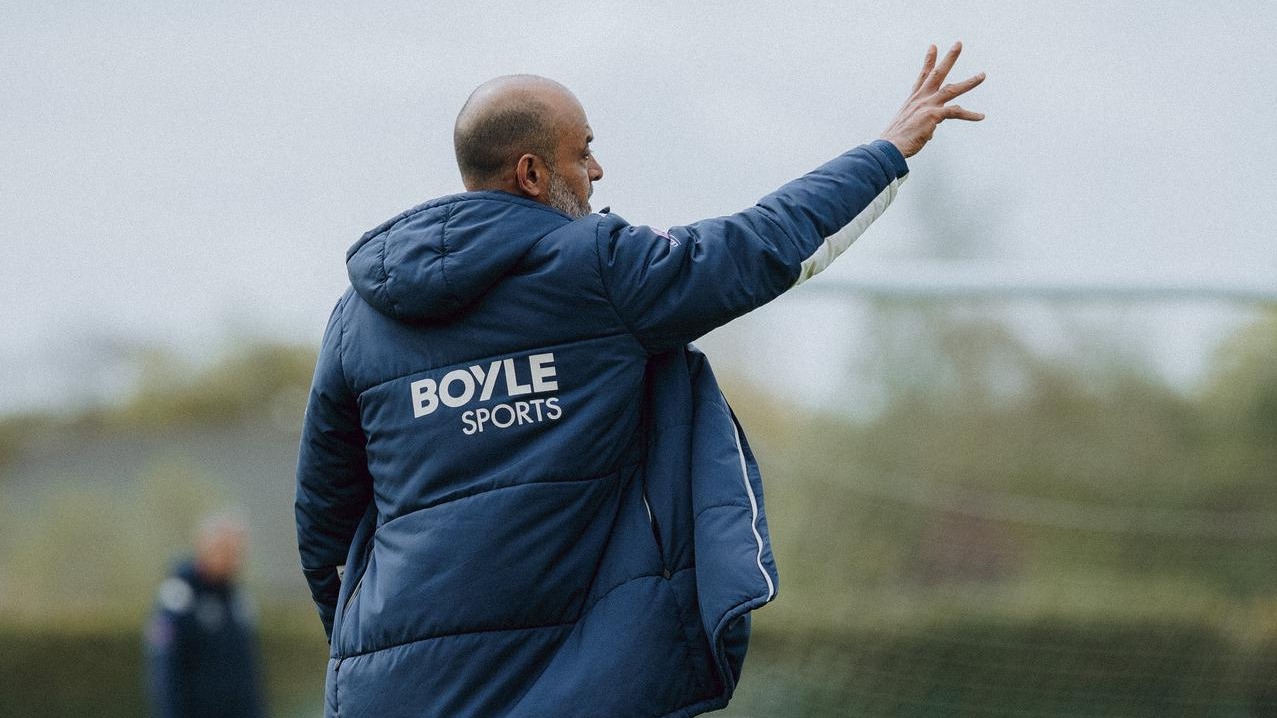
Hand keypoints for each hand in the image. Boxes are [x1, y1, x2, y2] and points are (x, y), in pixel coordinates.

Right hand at [880, 42, 984, 157]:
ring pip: (952, 89)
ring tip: (982, 75)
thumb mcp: (909, 128)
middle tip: (959, 44)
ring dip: (969, 82)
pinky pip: (956, 112)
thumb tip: (931, 133)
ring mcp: (928, 105)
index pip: (923, 76)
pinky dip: (970, 115)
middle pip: (937, 73)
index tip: (934, 47)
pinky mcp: (934, 115)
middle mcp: (921, 98)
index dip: (929, 61)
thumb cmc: (897, 140)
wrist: (890, 146)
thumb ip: (923, 125)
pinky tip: (981, 116)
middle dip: (949, 58)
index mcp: (913, 99)